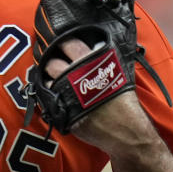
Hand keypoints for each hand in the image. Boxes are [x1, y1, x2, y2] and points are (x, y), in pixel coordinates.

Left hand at [43, 38, 157, 155]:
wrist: (125, 129)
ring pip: (48, 80)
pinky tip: (56, 95)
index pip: (70, 43)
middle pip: (52, 63)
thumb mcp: (118, 72)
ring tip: (54, 80)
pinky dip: (50, 96)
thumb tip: (97, 45)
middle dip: (51, 62)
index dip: (64, 42)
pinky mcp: (62, 110)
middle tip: (54, 63)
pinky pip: (49, 99)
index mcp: (90, 62)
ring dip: (49, 79)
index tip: (61, 43)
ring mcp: (66, 94)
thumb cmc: (124, 101)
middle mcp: (75, 76)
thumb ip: (104, 58)